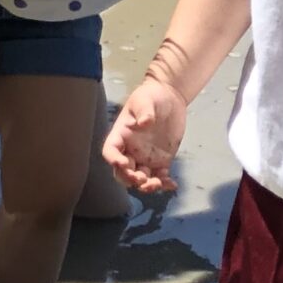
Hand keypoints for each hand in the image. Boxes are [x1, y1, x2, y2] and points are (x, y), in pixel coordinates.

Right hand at [104, 76, 187, 194]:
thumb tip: (144, 122)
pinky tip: (172, 184)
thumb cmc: (151, 96)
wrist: (169, 98)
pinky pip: (160, 176)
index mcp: (121, 135)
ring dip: (146, 185)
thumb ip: (144, 111)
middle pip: (123, 170)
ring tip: (158, 184)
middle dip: (129, 178)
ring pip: (141, 178)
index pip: (111, 150)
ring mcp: (146, 156)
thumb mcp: (145, 100)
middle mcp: (130, 149)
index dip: (113, 159)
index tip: (123, 163)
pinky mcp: (161, 160)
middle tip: (142, 179)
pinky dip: (164, 184)